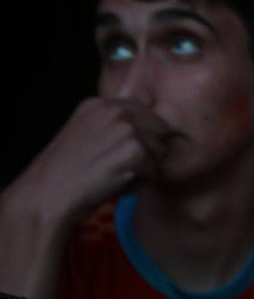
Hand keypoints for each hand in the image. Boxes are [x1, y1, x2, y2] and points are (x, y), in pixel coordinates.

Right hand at [10, 98, 170, 229]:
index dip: (143, 137)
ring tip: (112, 176)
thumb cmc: (66, 174)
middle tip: (117, 167)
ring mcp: (127, 129)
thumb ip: (114, 126)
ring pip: (160, 153)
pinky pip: (155, 173)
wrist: (47, 194)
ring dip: (144, 170)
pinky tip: (113, 185)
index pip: (146, 113)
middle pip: (160, 131)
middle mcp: (115, 110)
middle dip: (148, 152)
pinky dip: (139, 185)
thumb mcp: (85, 134)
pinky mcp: (136, 152)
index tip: (122, 154)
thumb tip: (154, 130)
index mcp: (100, 104)